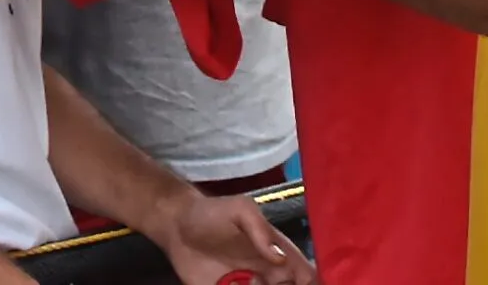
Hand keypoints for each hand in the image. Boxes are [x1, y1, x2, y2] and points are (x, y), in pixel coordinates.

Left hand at [149, 188, 316, 284]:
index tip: (300, 284)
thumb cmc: (212, 213)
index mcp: (279, 256)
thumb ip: (260, 230)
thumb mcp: (239, 210)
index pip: (308, 276)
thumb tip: (280, 258)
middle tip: (256, 282)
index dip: (312, 283)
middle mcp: (268, 279)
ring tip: (241, 282)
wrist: (175, 226)